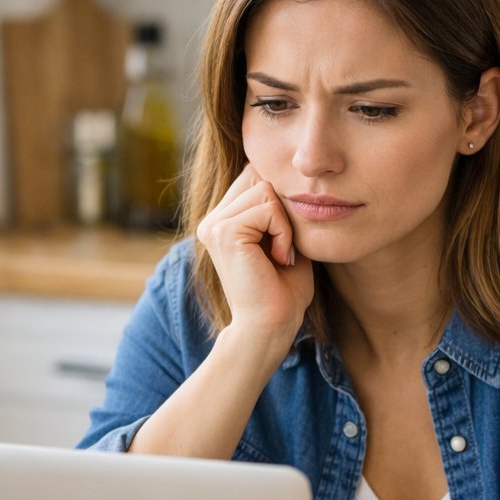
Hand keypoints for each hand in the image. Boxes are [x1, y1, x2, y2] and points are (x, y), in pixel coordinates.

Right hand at [195, 164, 313, 348]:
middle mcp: (212, 220)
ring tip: (278, 256)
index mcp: (222, 220)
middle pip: (259, 177)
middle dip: (281, 210)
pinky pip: (268, 208)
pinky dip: (283, 233)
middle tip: (281, 250)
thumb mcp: (284, 239)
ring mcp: (214, 224)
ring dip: (284, 224)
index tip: (282, 244)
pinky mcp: (224, 232)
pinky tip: (277, 259)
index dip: (279, 203)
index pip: (255, 178)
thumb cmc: (283, 291)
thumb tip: (287, 172)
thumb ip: (278, 207)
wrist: (270, 327)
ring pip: (266, 189)